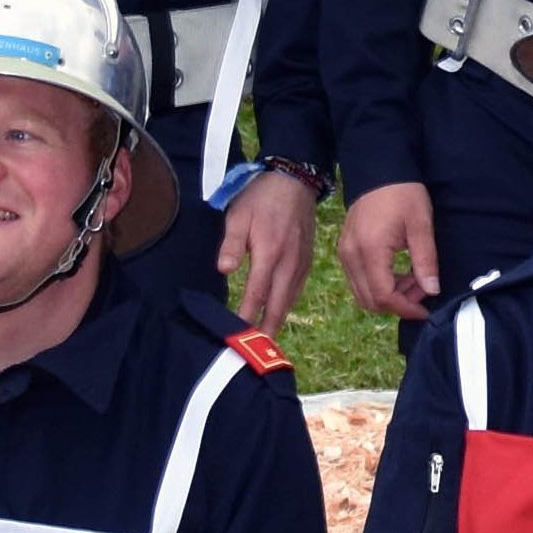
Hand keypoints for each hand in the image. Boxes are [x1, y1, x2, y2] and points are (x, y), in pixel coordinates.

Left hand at [218, 167, 317, 337]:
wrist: (294, 181)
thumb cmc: (261, 197)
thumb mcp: (239, 215)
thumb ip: (232, 244)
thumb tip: (225, 271)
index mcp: (270, 253)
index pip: (256, 294)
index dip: (247, 317)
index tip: (237, 335)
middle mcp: (289, 263)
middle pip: (278, 305)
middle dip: (267, 329)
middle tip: (256, 351)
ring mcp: (301, 262)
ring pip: (289, 299)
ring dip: (277, 319)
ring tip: (266, 339)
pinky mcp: (307, 259)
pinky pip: (297, 288)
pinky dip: (287, 304)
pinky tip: (279, 312)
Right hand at [341, 180, 440, 321]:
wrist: (379, 169)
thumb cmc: (403, 194)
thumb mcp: (421, 225)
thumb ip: (425, 260)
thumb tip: (432, 290)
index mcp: (370, 250)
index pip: (383, 296)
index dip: (405, 308)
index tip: (426, 308)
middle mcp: (351, 256)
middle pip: (369, 300)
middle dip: (397, 304)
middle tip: (423, 290)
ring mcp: (344, 253)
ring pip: (362, 293)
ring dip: (388, 296)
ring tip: (414, 280)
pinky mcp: (345, 250)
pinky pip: (358, 280)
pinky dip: (378, 285)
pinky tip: (399, 273)